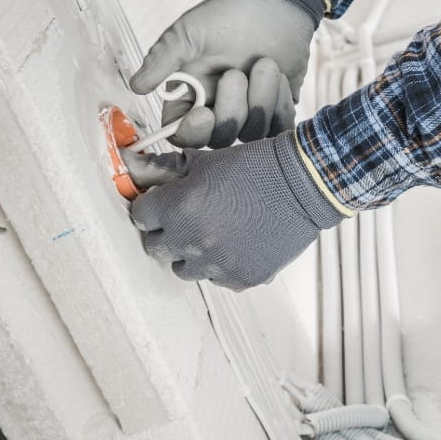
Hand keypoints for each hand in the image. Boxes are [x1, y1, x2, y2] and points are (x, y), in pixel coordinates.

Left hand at [126, 132, 343, 290]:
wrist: (306, 185)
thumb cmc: (258, 167)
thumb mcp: (207, 161)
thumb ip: (169, 171)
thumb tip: (135, 166)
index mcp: (177, 208)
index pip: (141, 217)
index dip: (153, 208)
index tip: (164, 204)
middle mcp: (192, 242)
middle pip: (156, 248)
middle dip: (167, 233)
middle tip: (188, 220)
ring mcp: (217, 264)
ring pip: (185, 269)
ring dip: (193, 254)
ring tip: (216, 234)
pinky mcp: (243, 278)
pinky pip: (219, 279)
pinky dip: (224, 265)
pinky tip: (239, 244)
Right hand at [130, 0, 324, 148]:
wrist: (274, 2)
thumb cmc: (228, 14)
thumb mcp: (188, 32)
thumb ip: (163, 60)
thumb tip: (136, 87)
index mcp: (191, 95)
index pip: (183, 133)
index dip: (192, 132)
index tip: (203, 114)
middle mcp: (219, 108)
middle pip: (220, 138)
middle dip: (232, 110)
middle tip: (236, 74)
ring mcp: (250, 111)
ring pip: (253, 132)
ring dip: (261, 98)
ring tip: (265, 64)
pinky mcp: (278, 108)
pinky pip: (281, 126)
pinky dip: (280, 102)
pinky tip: (280, 76)